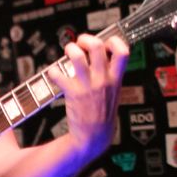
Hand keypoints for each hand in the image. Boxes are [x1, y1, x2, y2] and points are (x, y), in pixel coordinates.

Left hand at [47, 33, 128, 161]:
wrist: (94, 137)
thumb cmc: (102, 114)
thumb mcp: (114, 93)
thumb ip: (110, 74)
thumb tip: (101, 56)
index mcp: (116, 79)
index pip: (123, 52)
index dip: (114, 41)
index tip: (105, 41)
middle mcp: (102, 80)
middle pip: (97, 46)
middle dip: (85, 39)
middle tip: (80, 43)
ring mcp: (88, 86)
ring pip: (77, 56)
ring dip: (70, 49)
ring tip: (67, 52)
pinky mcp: (73, 93)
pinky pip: (59, 74)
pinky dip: (53, 71)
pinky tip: (54, 73)